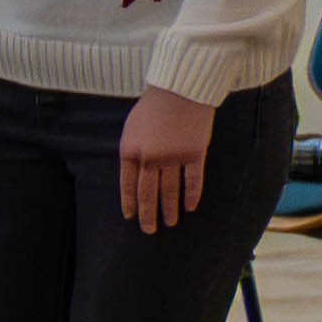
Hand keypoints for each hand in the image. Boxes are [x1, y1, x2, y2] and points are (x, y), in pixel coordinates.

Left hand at [120, 85, 215, 233]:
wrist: (179, 90)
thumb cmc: (153, 107)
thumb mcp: (132, 128)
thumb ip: (132, 150)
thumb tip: (134, 172)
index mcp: (130, 151)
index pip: (127, 185)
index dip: (129, 203)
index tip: (131, 217)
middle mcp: (150, 158)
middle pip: (148, 193)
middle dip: (148, 214)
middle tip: (150, 230)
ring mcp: (173, 157)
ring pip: (170, 191)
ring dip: (169, 209)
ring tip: (169, 223)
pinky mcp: (195, 154)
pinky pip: (193, 181)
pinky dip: (191, 195)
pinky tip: (190, 207)